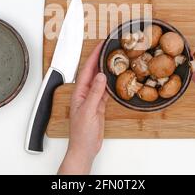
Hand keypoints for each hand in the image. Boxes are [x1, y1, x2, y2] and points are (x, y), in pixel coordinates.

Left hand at [58, 43, 108, 174]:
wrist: (85, 148)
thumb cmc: (81, 133)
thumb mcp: (88, 111)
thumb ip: (95, 93)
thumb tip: (101, 77)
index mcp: (79, 92)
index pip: (86, 70)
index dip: (93, 56)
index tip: (100, 46)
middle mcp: (85, 93)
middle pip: (93, 72)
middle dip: (99, 59)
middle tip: (108, 48)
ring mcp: (92, 99)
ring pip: (100, 80)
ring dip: (106, 70)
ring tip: (114, 59)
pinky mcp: (99, 106)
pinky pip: (105, 91)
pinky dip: (111, 84)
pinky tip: (116, 79)